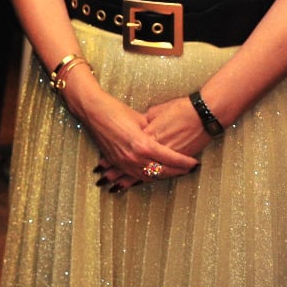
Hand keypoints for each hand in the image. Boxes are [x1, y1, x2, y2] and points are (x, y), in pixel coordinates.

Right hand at [97, 93, 211, 189]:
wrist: (91, 109)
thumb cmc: (116, 109)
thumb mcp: (141, 119)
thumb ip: (154, 133)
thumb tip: (166, 140)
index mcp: (143, 145)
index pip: (171, 159)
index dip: (185, 162)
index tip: (195, 162)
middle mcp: (134, 157)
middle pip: (163, 171)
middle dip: (178, 171)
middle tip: (189, 169)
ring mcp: (124, 161)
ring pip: (150, 176)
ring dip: (164, 175)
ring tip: (175, 172)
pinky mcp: (116, 161)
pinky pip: (136, 175)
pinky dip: (148, 176)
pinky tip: (155, 173)